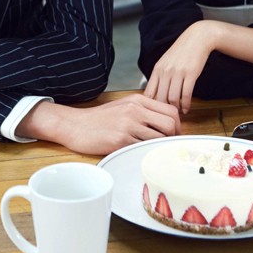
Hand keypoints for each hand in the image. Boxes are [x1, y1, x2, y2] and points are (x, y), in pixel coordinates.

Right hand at [17, 94, 181, 155]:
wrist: (76, 125)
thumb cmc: (99, 118)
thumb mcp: (124, 106)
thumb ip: (144, 111)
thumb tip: (166, 124)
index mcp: (138, 100)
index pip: (170, 111)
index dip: (177, 125)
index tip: (173, 134)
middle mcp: (135, 110)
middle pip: (170, 124)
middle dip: (173, 137)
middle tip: (167, 145)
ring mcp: (129, 125)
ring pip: (159, 138)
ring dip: (158, 146)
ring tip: (150, 149)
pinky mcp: (121, 140)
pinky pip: (143, 148)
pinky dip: (144, 152)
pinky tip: (137, 152)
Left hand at [144, 21, 216, 113]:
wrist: (196, 39)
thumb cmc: (181, 52)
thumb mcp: (165, 62)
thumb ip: (159, 77)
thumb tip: (154, 94)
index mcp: (157, 69)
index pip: (149, 92)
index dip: (150, 106)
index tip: (154, 113)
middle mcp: (166, 72)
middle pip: (160, 98)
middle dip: (163, 110)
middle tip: (167, 117)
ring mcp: (178, 73)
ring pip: (173, 98)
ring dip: (175, 109)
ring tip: (177, 113)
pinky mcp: (190, 74)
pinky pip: (186, 94)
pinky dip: (186, 104)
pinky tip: (186, 108)